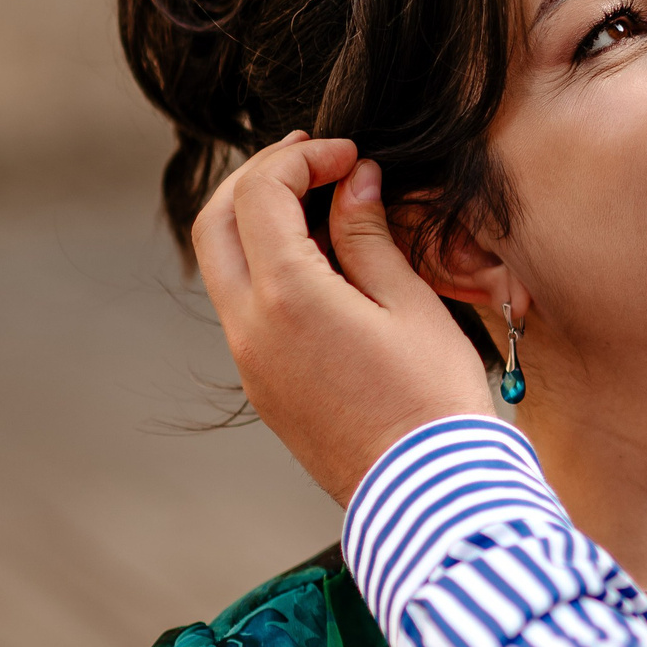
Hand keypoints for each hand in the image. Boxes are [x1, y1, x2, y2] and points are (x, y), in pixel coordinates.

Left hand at [193, 133, 496, 504]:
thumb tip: (353, 181)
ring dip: (258, 222)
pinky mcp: (262, 386)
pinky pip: (244, 308)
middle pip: (215, 223)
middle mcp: (249, 328)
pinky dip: (267, 266)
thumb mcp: (409, 302)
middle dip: (259, 179)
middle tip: (313, 161)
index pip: (261, 193)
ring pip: (223, 267)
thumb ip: (369, 234)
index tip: (348, 154)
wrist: (428, 492)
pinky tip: (321, 263)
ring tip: (321, 207)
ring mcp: (249, 362)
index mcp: (286, 297)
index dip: (302, 158)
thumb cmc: (432, 398)